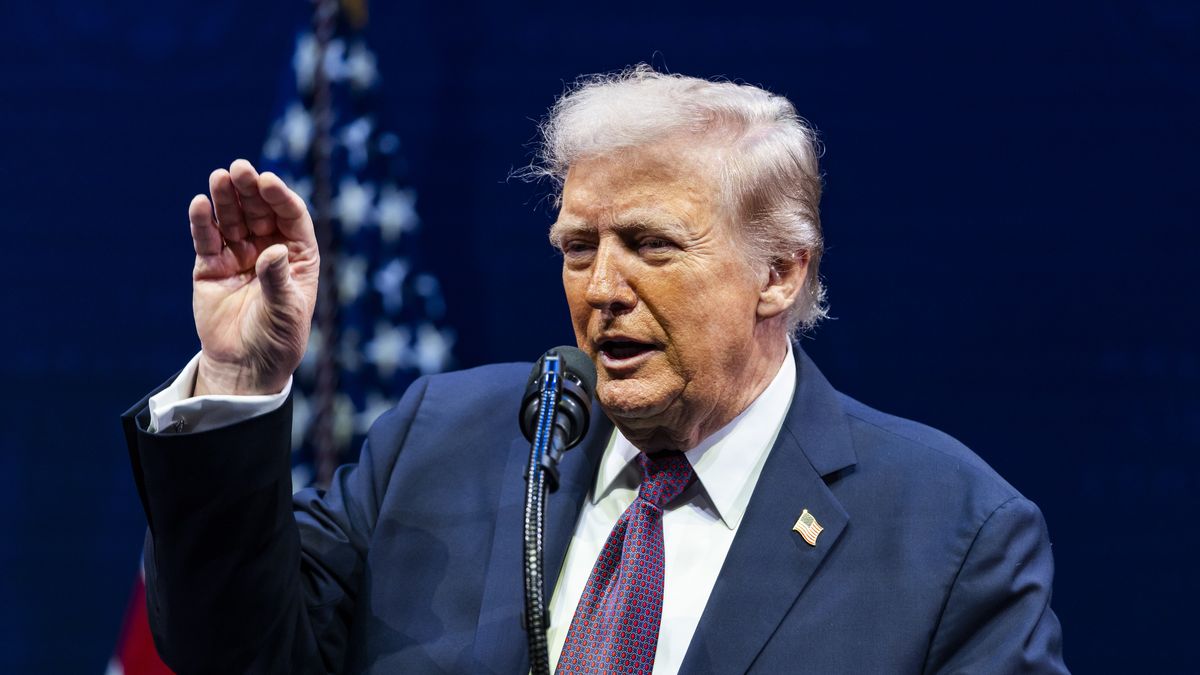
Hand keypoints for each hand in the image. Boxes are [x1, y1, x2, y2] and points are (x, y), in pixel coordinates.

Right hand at [189, 159, 318, 395]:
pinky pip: (207, 239)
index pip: (291, 218)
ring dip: (226, 198)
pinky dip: (203, 221)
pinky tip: (201, 203)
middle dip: (251, 190)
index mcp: (298, 256)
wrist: (245, 366)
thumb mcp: (286, 311)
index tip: (268, 181)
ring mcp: (239, 255)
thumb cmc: (277, 339)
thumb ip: (278, 280)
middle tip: (240, 168)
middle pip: (260, 211)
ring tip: (220, 176)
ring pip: (233, 219)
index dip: (280, 197)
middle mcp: (269, 249)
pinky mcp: (210, 266)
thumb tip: (273, 251)